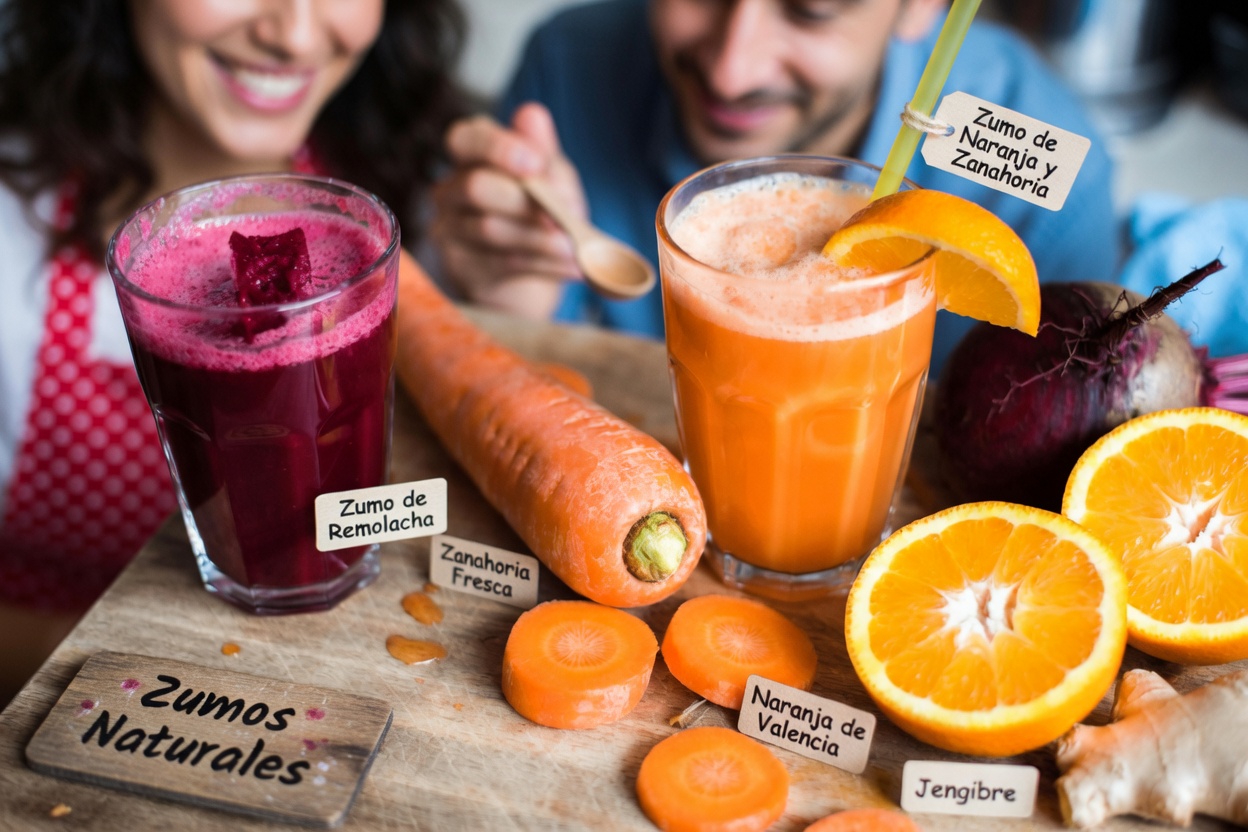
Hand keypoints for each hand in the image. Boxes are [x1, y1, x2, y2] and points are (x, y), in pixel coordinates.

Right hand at [430, 102, 586, 319]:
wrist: (534, 273)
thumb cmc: (541, 213)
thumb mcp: (553, 179)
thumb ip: (543, 152)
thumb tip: (533, 114)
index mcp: (472, 154)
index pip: (466, 139)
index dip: (499, 148)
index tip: (535, 164)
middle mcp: (451, 188)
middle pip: (475, 186)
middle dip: (524, 201)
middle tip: (562, 216)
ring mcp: (449, 229)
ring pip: (490, 229)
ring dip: (541, 238)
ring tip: (574, 247)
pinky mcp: (462, 267)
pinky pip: (503, 262)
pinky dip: (544, 264)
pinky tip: (572, 266)